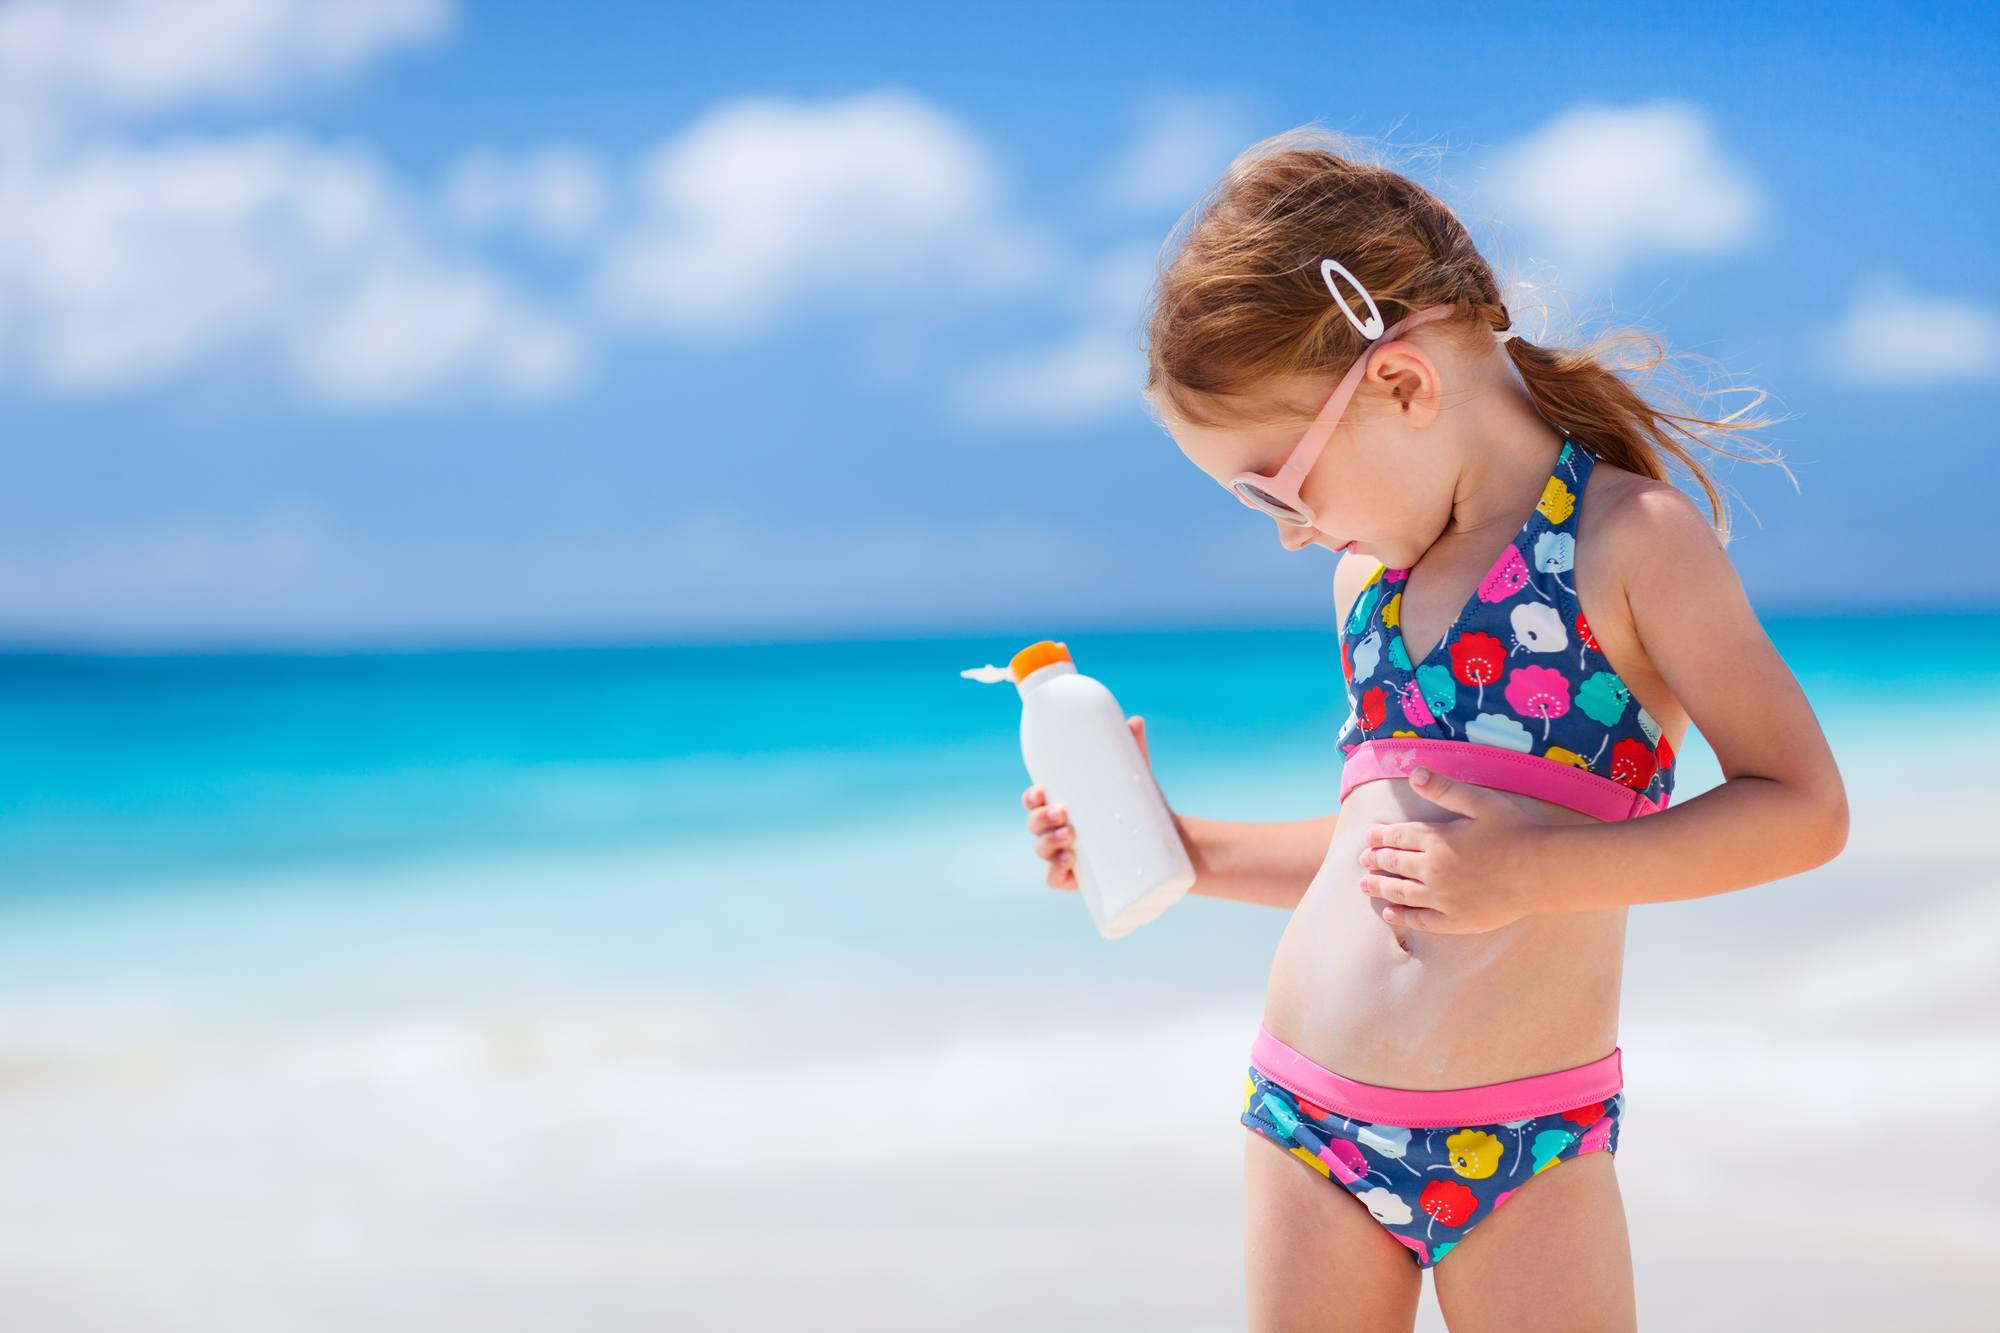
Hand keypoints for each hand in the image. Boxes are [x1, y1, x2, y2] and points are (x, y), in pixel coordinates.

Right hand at [1023, 714, 1150, 891]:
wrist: (1164, 843)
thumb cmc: (1141, 805)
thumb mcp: (1134, 776)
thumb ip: (1132, 749)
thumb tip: (1135, 721)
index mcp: (1064, 804)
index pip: (1034, 801)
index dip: (1030, 797)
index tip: (1041, 791)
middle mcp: (1059, 829)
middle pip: (1034, 824)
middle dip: (1040, 819)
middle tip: (1062, 813)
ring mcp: (1065, 854)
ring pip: (1041, 849)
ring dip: (1048, 842)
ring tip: (1071, 836)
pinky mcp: (1076, 878)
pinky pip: (1053, 878)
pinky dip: (1054, 870)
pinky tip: (1067, 862)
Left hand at [1355, 766, 1548, 933]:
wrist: (1543, 870)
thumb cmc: (1516, 831)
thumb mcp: (1480, 801)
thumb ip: (1445, 788)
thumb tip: (1414, 773)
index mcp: (1436, 839)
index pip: (1398, 836)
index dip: (1381, 836)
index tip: (1369, 837)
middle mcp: (1432, 869)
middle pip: (1395, 864)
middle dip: (1375, 860)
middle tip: (1363, 860)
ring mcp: (1442, 897)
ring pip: (1400, 892)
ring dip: (1379, 887)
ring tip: (1364, 885)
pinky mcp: (1455, 920)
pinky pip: (1420, 920)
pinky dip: (1401, 917)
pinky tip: (1389, 914)